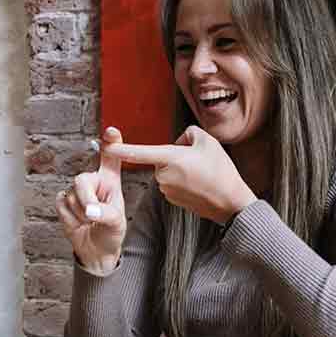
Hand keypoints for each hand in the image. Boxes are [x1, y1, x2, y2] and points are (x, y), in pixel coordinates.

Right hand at [56, 126, 127, 274]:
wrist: (96, 250)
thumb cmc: (111, 233)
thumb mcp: (117, 223)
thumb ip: (106, 214)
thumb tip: (91, 211)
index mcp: (110, 182)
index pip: (111, 159)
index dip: (112, 144)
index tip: (112, 132)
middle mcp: (93, 182)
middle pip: (81, 179)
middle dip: (85, 199)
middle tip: (92, 215)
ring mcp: (78, 192)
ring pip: (71, 197)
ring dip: (80, 214)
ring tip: (89, 222)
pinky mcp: (65, 201)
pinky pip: (61, 205)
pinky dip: (69, 218)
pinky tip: (78, 222)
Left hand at [104, 125, 256, 224]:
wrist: (230, 202)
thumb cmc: (221, 171)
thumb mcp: (207, 141)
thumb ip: (188, 134)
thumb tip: (179, 142)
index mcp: (169, 158)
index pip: (139, 152)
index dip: (120, 148)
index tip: (104, 145)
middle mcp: (163, 175)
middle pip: (162, 157)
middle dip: (176, 155)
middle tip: (199, 161)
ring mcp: (166, 189)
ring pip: (168, 170)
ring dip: (180, 169)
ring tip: (202, 174)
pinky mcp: (171, 199)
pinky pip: (172, 183)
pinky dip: (183, 181)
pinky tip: (199, 185)